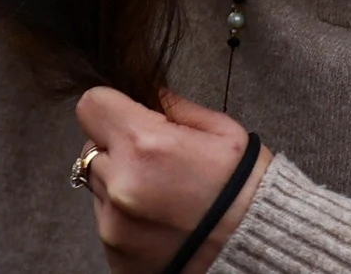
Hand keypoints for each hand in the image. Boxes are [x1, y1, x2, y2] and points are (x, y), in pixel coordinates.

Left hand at [77, 88, 271, 273]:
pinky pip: (107, 222)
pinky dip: (127, 217)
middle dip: (118, 147)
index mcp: (145, 145)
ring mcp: (115, 227)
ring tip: (164, 193)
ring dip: (120, 183)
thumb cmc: (246, 190)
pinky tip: (162, 219)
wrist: (259, 248)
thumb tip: (145, 94)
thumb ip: (173, 106)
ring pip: (98, 186)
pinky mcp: (116, 257)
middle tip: (156, 160)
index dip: (111, 106)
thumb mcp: (220, 130)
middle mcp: (121, 187)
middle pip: (91, 148)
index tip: (127, 114)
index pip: (91, 106)